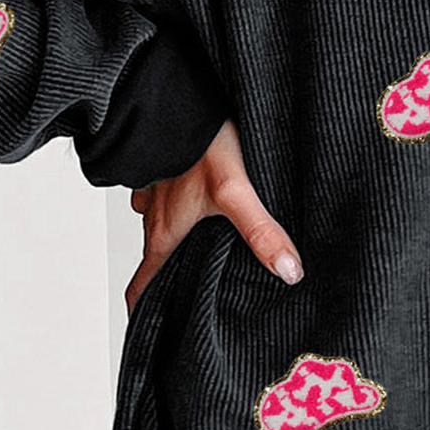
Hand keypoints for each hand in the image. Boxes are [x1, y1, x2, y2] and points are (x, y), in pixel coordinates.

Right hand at [124, 118, 303, 317]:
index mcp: (164, 234)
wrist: (179, 92)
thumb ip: (260, 232)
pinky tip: (211, 208)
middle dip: (174, 284)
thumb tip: (288, 273)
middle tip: (201, 299)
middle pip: (159, 263)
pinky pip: (171, 199)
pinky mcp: (169, 169)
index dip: (145, 316)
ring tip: (213, 255)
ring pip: (166, 229)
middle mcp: (155, 217)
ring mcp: (159, 192)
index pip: (141, 288)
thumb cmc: (198, 140)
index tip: (155, 336)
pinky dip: (185, 210)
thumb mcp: (235, 191)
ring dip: (181, 244)